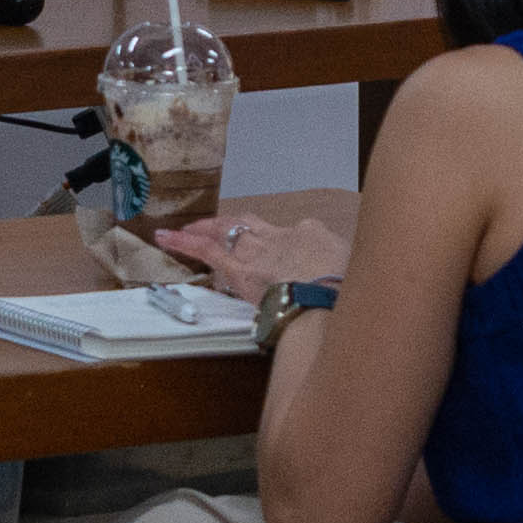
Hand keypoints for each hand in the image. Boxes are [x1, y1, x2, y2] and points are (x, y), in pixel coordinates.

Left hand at [151, 210, 349, 304]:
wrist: (327, 297)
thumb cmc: (346, 291)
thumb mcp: (356, 276)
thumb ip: (345, 274)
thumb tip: (347, 281)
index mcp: (314, 237)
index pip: (297, 234)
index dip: (285, 243)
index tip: (284, 254)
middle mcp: (284, 236)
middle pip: (254, 227)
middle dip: (236, 225)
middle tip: (219, 225)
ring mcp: (260, 250)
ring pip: (228, 233)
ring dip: (205, 230)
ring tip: (185, 230)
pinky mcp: (239, 269)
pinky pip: (207, 250)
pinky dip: (185, 242)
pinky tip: (166, 238)